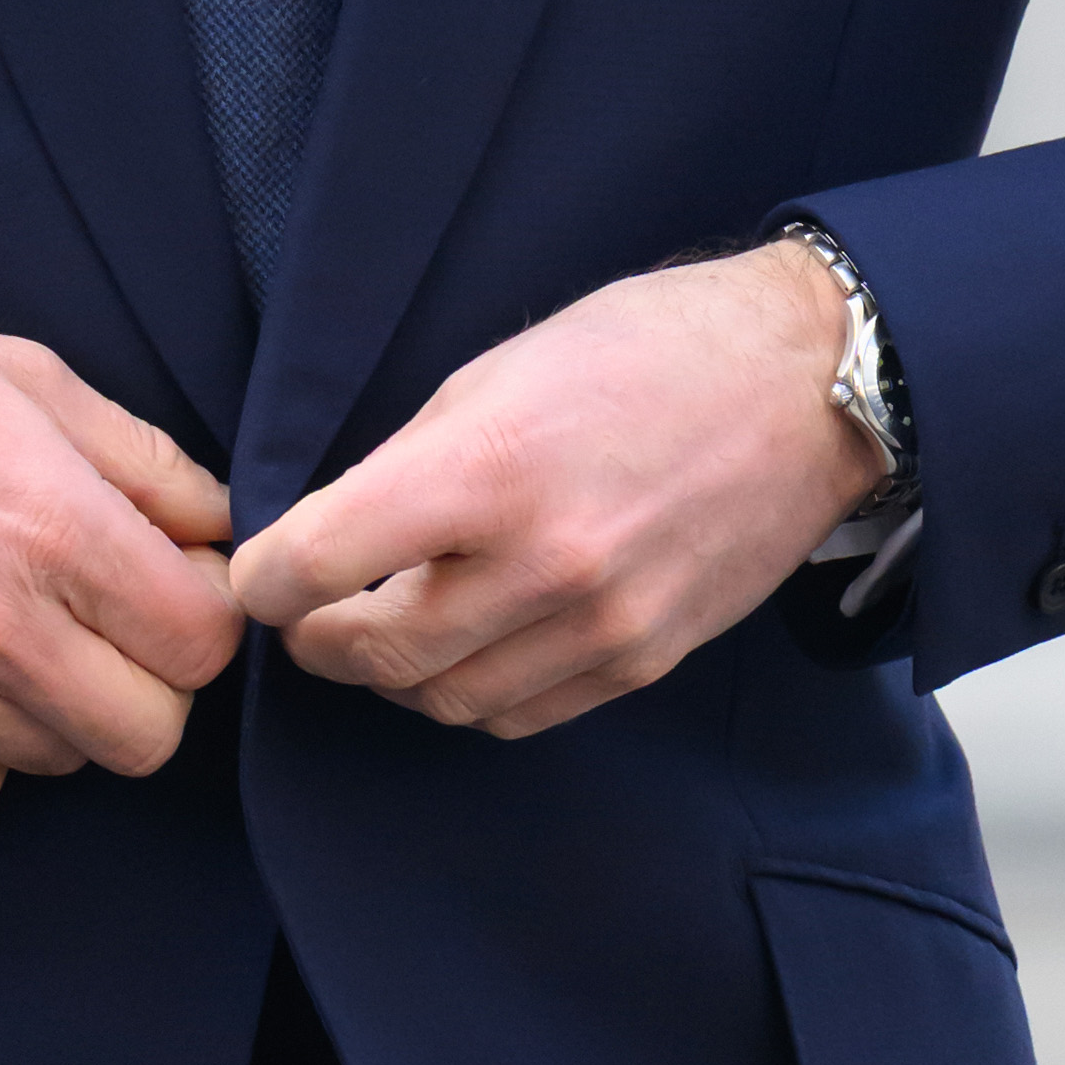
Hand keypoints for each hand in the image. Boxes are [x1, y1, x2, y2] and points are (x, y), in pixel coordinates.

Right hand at [0, 270, 240, 829]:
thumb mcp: (30, 377)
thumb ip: (148, 465)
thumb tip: (224, 533)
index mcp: (52, 528)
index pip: (204, 644)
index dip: (202, 615)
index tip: (166, 586)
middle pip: (150, 732)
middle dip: (150, 679)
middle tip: (103, 624)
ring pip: (61, 762)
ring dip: (60, 711)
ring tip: (10, 633)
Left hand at [230, 241, 871, 739]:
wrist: (805, 385)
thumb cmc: (645, 351)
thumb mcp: (496, 374)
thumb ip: (409, 466)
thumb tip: (332, 538)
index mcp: (489, 469)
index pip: (320, 562)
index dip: (265, 579)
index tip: (258, 575)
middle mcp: (544, 562)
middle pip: (374, 652)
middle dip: (318, 641)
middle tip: (308, 616)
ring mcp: (601, 624)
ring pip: (443, 698)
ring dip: (392, 674)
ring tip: (386, 627)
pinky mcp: (644, 660)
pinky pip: (519, 713)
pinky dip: (469, 692)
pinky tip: (466, 647)